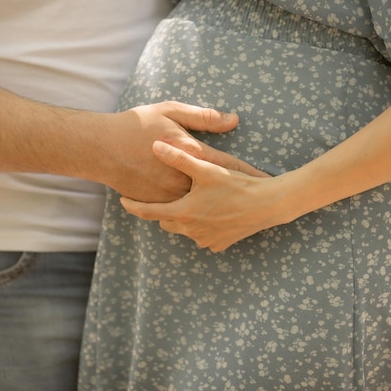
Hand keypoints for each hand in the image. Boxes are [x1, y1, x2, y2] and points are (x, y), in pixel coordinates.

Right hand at [102, 101, 267, 202]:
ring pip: (199, 205)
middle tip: (258, 200)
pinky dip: (193, 214)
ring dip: (218, 209)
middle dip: (238, 195)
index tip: (267, 179)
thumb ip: (203, 117)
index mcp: (190, 152)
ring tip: (237, 213)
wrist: (101, 147)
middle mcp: (183, 178)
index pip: (228, 164)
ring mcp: (168, 193)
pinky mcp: (155, 202)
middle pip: (217, 190)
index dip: (248, 171)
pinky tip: (205, 217)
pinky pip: (178, 212)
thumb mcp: (170, 110)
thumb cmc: (136, 125)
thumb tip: (233, 120)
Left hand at [120, 141, 281, 251]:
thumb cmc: (237, 184)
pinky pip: (202, 236)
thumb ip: (178, 157)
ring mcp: (206, 240)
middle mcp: (191, 230)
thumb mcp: (206, 168)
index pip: (149, 212)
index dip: (133, 206)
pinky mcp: (220, 244)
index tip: (122, 200)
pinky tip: (210, 212)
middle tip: (164, 195)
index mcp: (184, 212)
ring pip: (184, 229)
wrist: (268, 204)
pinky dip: (201, 226)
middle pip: (166, 221)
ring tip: (189, 201)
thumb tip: (155, 145)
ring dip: (183, 218)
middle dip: (163, 210)